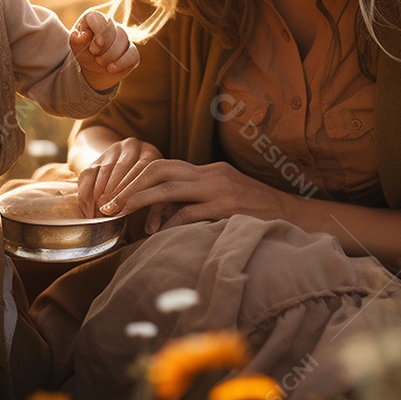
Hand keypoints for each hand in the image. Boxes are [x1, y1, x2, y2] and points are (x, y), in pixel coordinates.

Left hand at [69, 10, 138, 90]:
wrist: (94, 69)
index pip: (98, 18)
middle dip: (104, 48)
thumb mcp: (76, 48)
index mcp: (94, 19)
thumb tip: (85, 35)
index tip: (93, 47)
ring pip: (123, 41)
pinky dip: (120, 64)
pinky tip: (111, 69)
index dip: (97, 33)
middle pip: (113, 30)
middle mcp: (111, 24)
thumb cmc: (85, 53)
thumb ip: (76, 40)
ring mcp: (124, 37)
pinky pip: (132, 55)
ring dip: (110, 56)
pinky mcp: (132, 51)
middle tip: (95, 55)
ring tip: (100, 62)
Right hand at [76, 136, 163, 217]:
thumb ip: (158, 207)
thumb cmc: (152, 184)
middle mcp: (132, 146)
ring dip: (98, 194)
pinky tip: (88, 208)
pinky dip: (86, 192)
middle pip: (120, 169)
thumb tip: (152, 229)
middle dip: (112, 193)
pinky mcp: (99, 157)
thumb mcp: (159, 192)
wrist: (133, 165)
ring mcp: (114, 149)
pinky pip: (88, 174)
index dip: (130, 192)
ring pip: (103, 171)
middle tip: (106, 213)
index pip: (141, 170)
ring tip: (97, 213)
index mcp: (151, 153)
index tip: (121, 210)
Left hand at [96, 159, 290, 234]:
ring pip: (169, 189)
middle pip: (159, 169)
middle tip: (108, 203)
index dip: (135, 178)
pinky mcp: (227, 208)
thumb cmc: (254, 211)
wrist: (292, 215)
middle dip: (130, 186)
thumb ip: (194, 200)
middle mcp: (210, 174)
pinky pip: (190, 214)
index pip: (162, 165)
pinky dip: (170, 223)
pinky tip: (157, 233)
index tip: (114, 194)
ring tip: (120, 213)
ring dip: (140, 201)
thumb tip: (159, 215)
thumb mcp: (222, 197)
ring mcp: (219, 190)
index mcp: (207, 170)